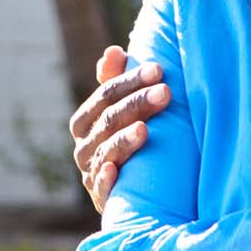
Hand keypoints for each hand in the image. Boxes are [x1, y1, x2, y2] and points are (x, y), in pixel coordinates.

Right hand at [69, 45, 170, 211]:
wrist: (142, 195)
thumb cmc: (135, 142)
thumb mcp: (129, 112)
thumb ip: (119, 82)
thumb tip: (113, 51)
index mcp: (87, 121)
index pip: (105, 95)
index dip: (130, 81)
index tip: (159, 69)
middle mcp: (84, 146)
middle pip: (108, 120)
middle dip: (136, 104)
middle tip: (166, 92)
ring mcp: (92, 173)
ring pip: (105, 151)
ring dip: (125, 139)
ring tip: (145, 128)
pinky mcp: (102, 199)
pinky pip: (100, 188)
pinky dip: (105, 178)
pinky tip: (114, 169)